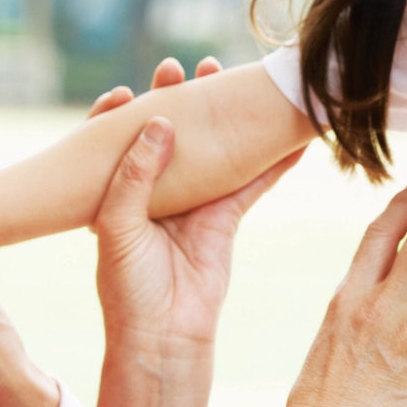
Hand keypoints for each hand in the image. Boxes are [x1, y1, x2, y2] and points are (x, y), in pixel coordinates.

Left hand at [92, 55, 298, 361]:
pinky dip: (272, 160)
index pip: (116, 139)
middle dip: (176, 98)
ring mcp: (193, 202)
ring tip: (234, 78)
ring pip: (213, 147)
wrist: (162, 337)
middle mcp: (155, 192)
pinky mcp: (225, 218)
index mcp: (116, 192)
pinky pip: (252, 181)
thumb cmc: (127, 288)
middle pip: (168, 132)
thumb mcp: (117, 225)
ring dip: (223, 115)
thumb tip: (160, 121)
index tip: (124, 93)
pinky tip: (290, 137)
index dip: (120, 111)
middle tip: (182, 69)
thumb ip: (137, 173)